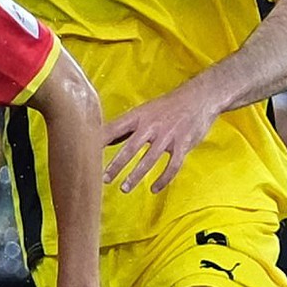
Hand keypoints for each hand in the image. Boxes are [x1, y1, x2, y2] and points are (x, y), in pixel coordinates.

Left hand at [104, 83, 219, 193]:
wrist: (200, 97)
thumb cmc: (169, 106)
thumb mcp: (145, 110)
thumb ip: (128, 127)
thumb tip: (104, 139)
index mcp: (140, 116)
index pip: (115, 128)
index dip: (100, 141)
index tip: (86, 154)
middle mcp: (152, 126)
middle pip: (130, 147)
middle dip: (116, 165)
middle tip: (104, 179)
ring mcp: (168, 136)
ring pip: (149, 159)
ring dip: (136, 176)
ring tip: (124, 188)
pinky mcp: (183, 145)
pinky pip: (172, 166)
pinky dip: (164, 179)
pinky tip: (155, 189)